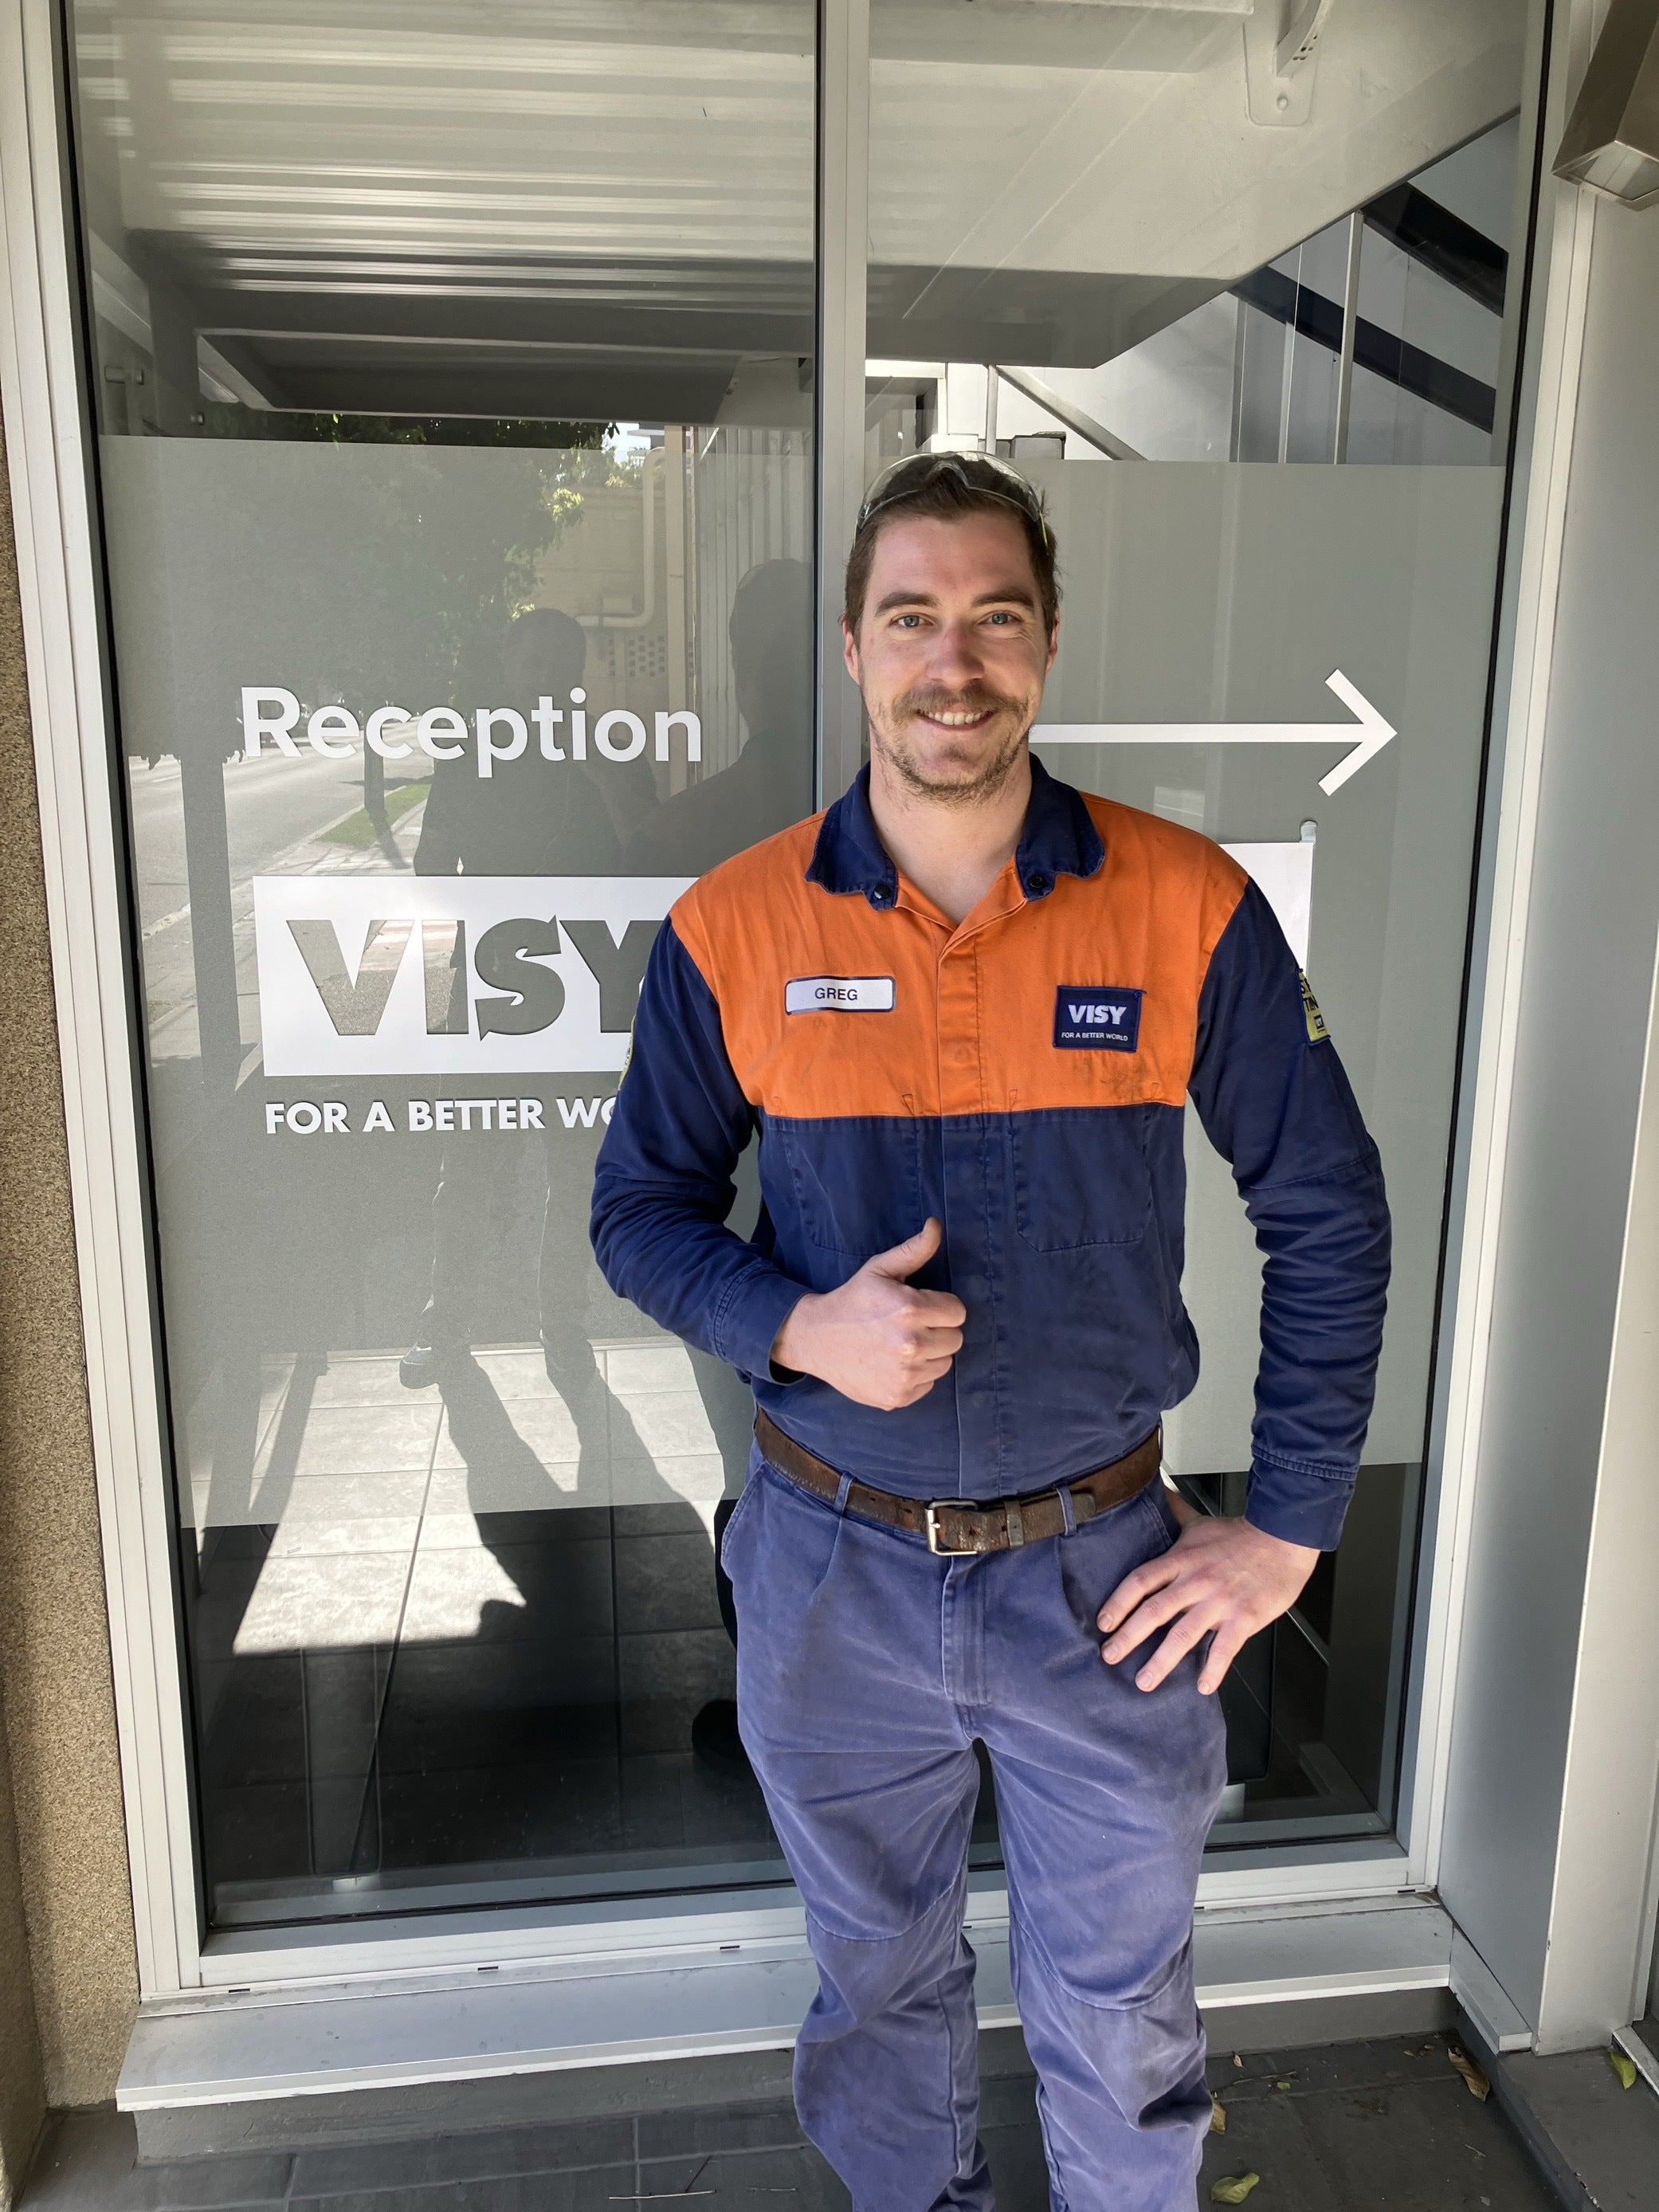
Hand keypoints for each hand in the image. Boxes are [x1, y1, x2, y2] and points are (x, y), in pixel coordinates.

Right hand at [771, 1217, 966, 1410]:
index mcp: (910, 1309)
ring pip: (944, 1364)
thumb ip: (914, 1250)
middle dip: (938, 1331)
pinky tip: (893, 1364)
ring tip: (901, 1344)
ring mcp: (904, 1374)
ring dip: (930, 1354)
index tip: (921, 1307)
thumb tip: (936, 1225)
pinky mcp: (898, 1396)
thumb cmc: (853, 1300)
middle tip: (910, 1326)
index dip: (941, 1307)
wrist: (816, 1339)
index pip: (957, 1312)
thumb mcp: (880, 1269)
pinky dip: (917, 1376)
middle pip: (955, 1339)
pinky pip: (929, 1385)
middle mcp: (910, 1344)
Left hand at [1096, 1497, 1317, 1694]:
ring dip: (1162, 1661)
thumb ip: (1173, 1513)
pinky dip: (1214, 1669)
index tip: (1103, 1623)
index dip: (1118, 1602)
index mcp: (1181, 1560)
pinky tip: (1202, 1686)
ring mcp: (1220, 1601)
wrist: (1283, 1538)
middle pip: (1154, 1611)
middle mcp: (1195, 1581)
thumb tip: (1153, 1493)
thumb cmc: (1239, 1535)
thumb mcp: (1198, 1522)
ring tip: (1144, 1682)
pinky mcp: (1245, 1617)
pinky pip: (1226, 1648)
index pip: (1140, 1581)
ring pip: (1184, 1635)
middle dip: (1128, 1637)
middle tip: (1109, 1658)